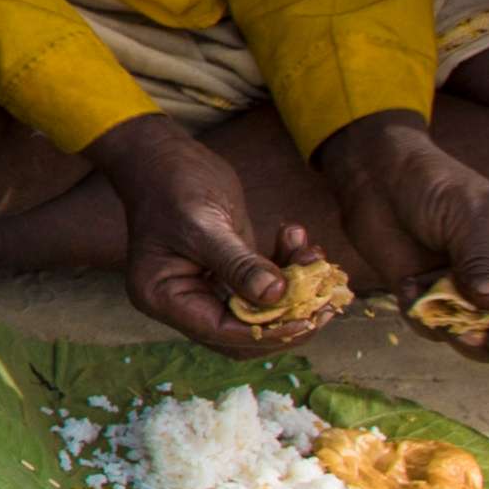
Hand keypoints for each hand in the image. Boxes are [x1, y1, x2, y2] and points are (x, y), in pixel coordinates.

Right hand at [92, 113, 324, 353]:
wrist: (164, 157)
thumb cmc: (172, 185)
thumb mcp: (204, 223)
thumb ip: (238, 263)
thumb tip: (277, 296)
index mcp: (163, 297)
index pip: (221, 331)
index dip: (268, 329)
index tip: (310, 316)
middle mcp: (183, 301)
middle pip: (244, 332)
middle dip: (289, 315)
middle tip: (325, 297)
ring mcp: (205, 288)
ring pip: (260, 310)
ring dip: (294, 289)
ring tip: (313, 255)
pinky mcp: (225, 273)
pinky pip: (262, 286)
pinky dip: (286, 268)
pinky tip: (297, 238)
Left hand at [310, 108, 488, 355]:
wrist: (376, 178)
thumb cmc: (432, 183)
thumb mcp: (466, 214)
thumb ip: (480, 260)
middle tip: (479, 339)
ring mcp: (470, 292)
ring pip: (482, 338)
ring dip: (461, 336)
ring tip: (438, 318)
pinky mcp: (433, 300)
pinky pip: (436, 328)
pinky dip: (422, 317)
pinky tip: (406, 286)